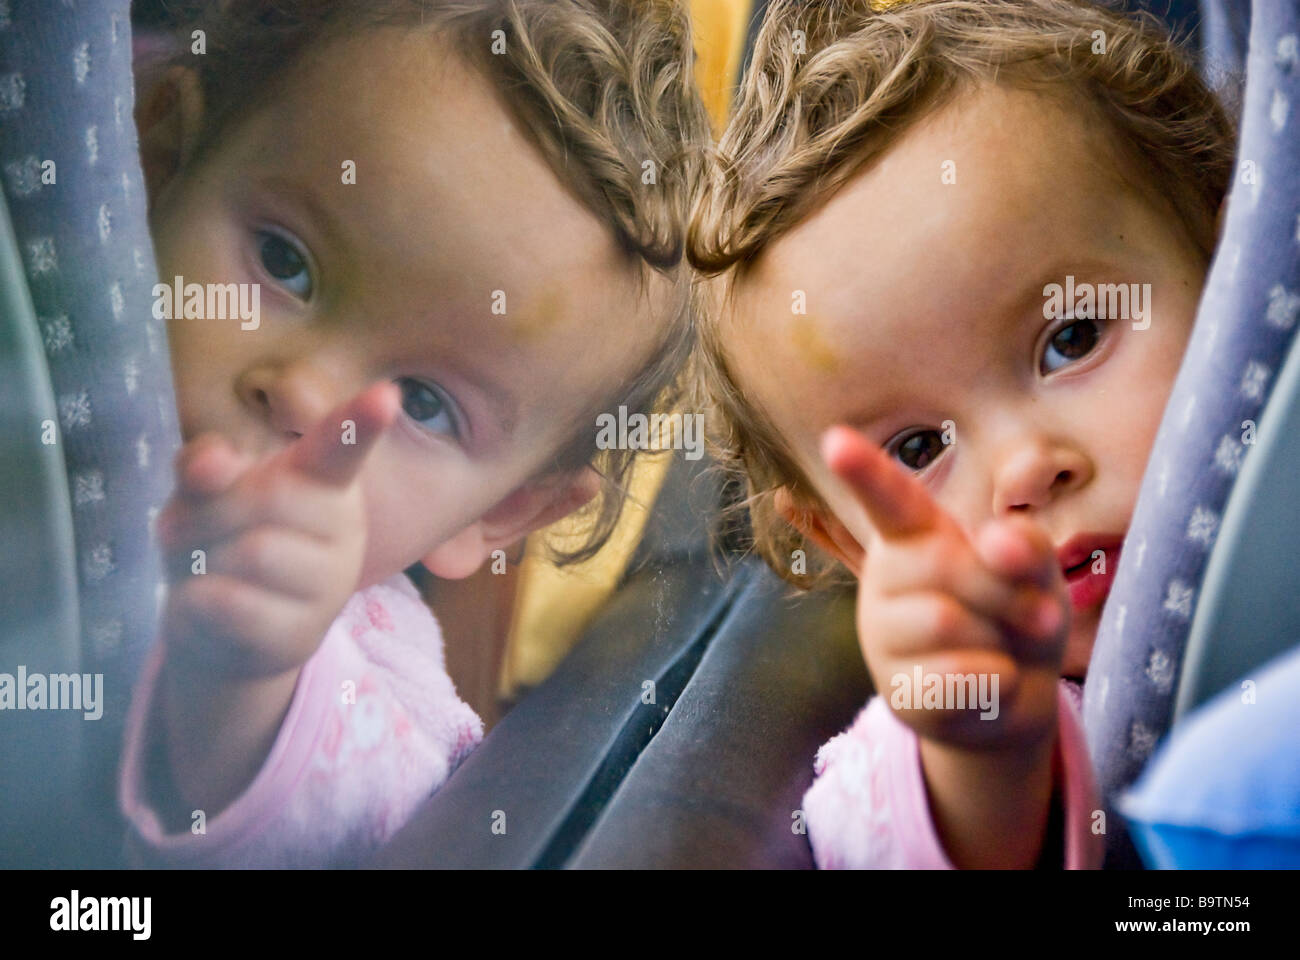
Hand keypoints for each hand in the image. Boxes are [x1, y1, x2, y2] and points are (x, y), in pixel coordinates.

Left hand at [156, 382, 399, 679]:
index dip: (360, 423)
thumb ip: (208, 466)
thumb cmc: (223, 541)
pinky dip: (197, 600)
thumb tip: (210, 461)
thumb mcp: (207, 493)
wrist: (226, 634)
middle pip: (269, 497)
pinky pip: (234, 603)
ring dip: (200, 557)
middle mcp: (342, 529)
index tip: (386, 395)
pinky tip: (204, 602)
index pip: (342, 448)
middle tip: (181, 529)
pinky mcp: (302, 634)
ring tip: (199, 567)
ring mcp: (329, 585)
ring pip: (253, 552)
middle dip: (206, 511)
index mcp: (324, 482)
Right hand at [820, 425, 1068, 753]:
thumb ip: (1022, 543)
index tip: (835, 440)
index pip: (888, 498)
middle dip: (1008, 591)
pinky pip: (957, 677)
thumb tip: (998, 544)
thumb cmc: (1017, 615)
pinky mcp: (896, 692)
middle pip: (944, 564)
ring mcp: (882, 637)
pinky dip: (997, 682)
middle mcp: (886, 579)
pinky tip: (991, 683)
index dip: (863, 470)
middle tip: (1038, 616)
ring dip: (1004, 640)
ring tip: (1006, 650)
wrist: (1014, 699)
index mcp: (913, 535)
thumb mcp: (1035, 568)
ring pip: (947, 622)